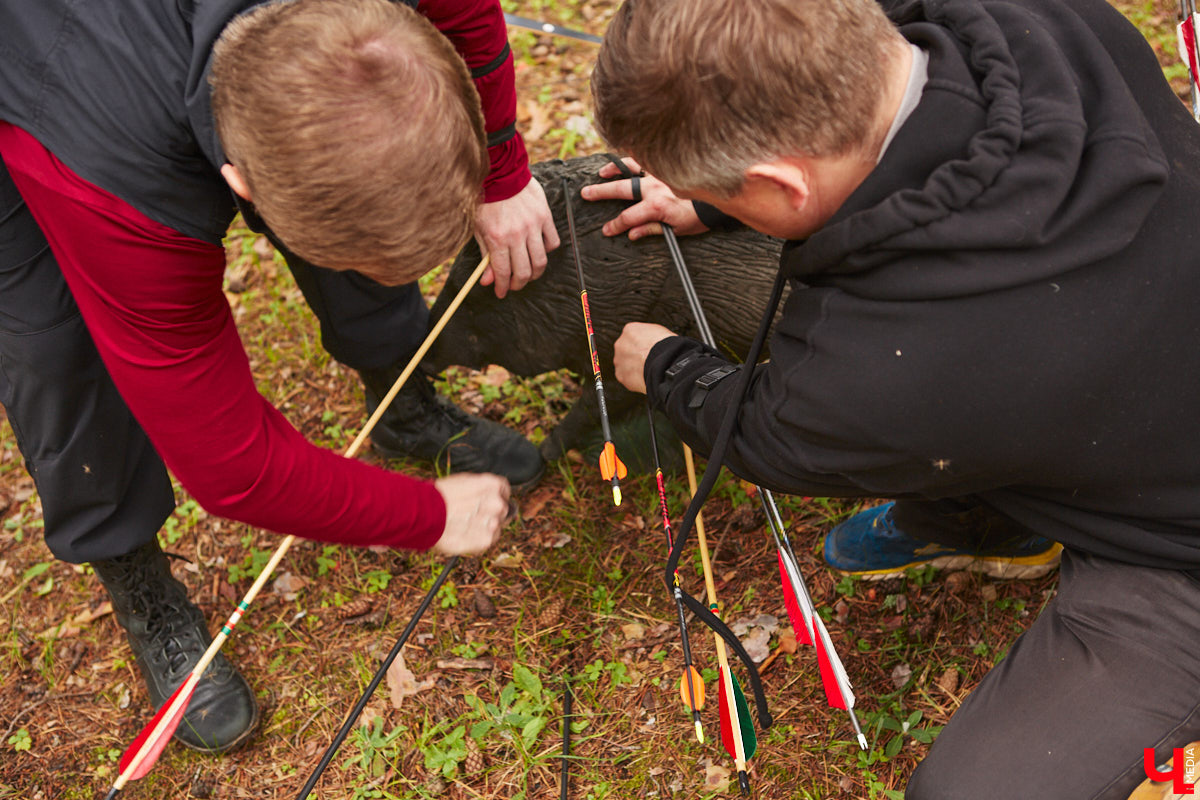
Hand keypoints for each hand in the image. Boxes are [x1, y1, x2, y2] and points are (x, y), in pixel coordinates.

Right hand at [431, 474, 511, 554]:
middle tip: (471, 516)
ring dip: (484, 528)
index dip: (493, 498)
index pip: (504, 492)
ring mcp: (494, 523)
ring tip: (464, 525)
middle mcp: (498, 503)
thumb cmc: (439, 496)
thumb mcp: (464, 481)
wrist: (425, 513)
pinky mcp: (486, 540)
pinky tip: (464, 534)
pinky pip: (488, 541)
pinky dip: (478, 540)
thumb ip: (482, 489)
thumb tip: (489, 495)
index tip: (484, 503)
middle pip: (502, 510)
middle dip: (490, 513)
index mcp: (494, 485)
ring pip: (496, 527)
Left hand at [475, 178, 559, 298]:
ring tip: (528, 272)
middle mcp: (517, 235)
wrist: (501, 173)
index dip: (502, 287)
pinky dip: (547, 250)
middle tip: (514, 285)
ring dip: (534, 272)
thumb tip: (487, 280)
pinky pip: (552, 242)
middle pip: (524, 272)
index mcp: (497, 238)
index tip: (501, 292)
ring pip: (541, 261)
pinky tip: (538, 250)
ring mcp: (533, 226)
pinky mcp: (545, 217)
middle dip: (518, 284)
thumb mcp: (479, 229)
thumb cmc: (486, 201)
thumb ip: (485, 256)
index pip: (503, 273)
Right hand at [580, 157, 707, 239]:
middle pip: (622, 190)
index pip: (628, 218)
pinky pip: (648, 159)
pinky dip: (636, 157)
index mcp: (656, 207)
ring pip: (632, 167)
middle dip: (601, 192)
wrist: (721, 198)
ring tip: (602, 173)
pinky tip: (628, 158)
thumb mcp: (676, 230)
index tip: (605, 230)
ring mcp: (660, 174)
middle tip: (586, 193)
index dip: (615, 226)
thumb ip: (651, 229)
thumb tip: (631, 233)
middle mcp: (655, 187)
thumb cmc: (699, 216)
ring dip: (615, 170)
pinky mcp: (668, 166)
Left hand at [614, 322, 676, 393]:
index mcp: (630, 330)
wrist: (664, 363)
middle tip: (647, 361)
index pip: (632, 337)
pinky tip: (644, 378)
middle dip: (635, 356)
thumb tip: (652, 341)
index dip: (641, 345)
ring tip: (647, 371)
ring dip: (634, 368)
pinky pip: (626, 377)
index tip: (647, 350)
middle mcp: (621, 344)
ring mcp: (619, 360)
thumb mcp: (660, 331)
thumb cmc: (666, 347)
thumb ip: (649, 335)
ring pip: (625, 364)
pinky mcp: (620, 375)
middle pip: (626, 350)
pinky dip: (634, 379)